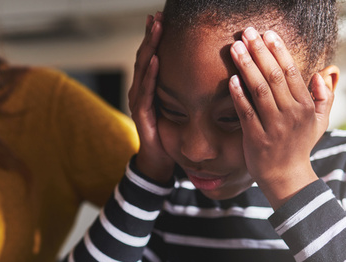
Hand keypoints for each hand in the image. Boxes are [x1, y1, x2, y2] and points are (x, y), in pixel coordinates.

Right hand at [128, 12, 173, 182]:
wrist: (159, 161)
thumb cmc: (170, 135)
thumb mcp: (179, 107)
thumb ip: (184, 91)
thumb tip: (207, 73)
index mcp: (149, 88)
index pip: (152, 57)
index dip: (155, 38)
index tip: (162, 18)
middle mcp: (140, 91)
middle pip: (144, 57)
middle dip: (150, 36)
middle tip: (156, 16)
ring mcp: (138, 102)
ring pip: (142, 69)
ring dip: (149, 48)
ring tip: (155, 30)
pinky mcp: (141, 115)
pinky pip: (145, 92)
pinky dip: (149, 75)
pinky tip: (155, 61)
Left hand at [229, 28, 333, 208]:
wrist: (286, 177)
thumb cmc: (300, 146)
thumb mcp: (320, 122)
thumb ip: (323, 97)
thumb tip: (321, 74)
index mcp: (305, 106)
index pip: (291, 72)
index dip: (278, 51)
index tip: (267, 33)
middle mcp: (291, 114)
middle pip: (273, 76)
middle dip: (259, 51)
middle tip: (247, 32)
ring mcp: (273, 127)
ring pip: (258, 90)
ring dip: (246, 66)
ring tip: (235, 48)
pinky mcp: (256, 138)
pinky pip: (246, 113)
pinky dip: (239, 95)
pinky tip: (231, 79)